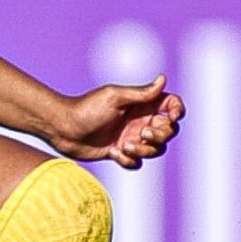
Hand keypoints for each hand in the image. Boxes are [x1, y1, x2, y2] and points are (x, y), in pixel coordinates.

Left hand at [44, 77, 184, 169]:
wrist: (63, 128)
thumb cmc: (87, 108)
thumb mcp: (115, 98)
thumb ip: (141, 93)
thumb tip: (163, 79)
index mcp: (141, 104)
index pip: (171, 106)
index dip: (177, 111)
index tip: (170, 117)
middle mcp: (139, 120)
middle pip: (168, 131)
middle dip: (160, 135)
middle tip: (142, 133)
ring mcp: (131, 137)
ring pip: (155, 149)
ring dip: (144, 150)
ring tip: (124, 146)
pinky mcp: (120, 152)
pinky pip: (136, 162)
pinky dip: (128, 160)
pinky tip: (113, 152)